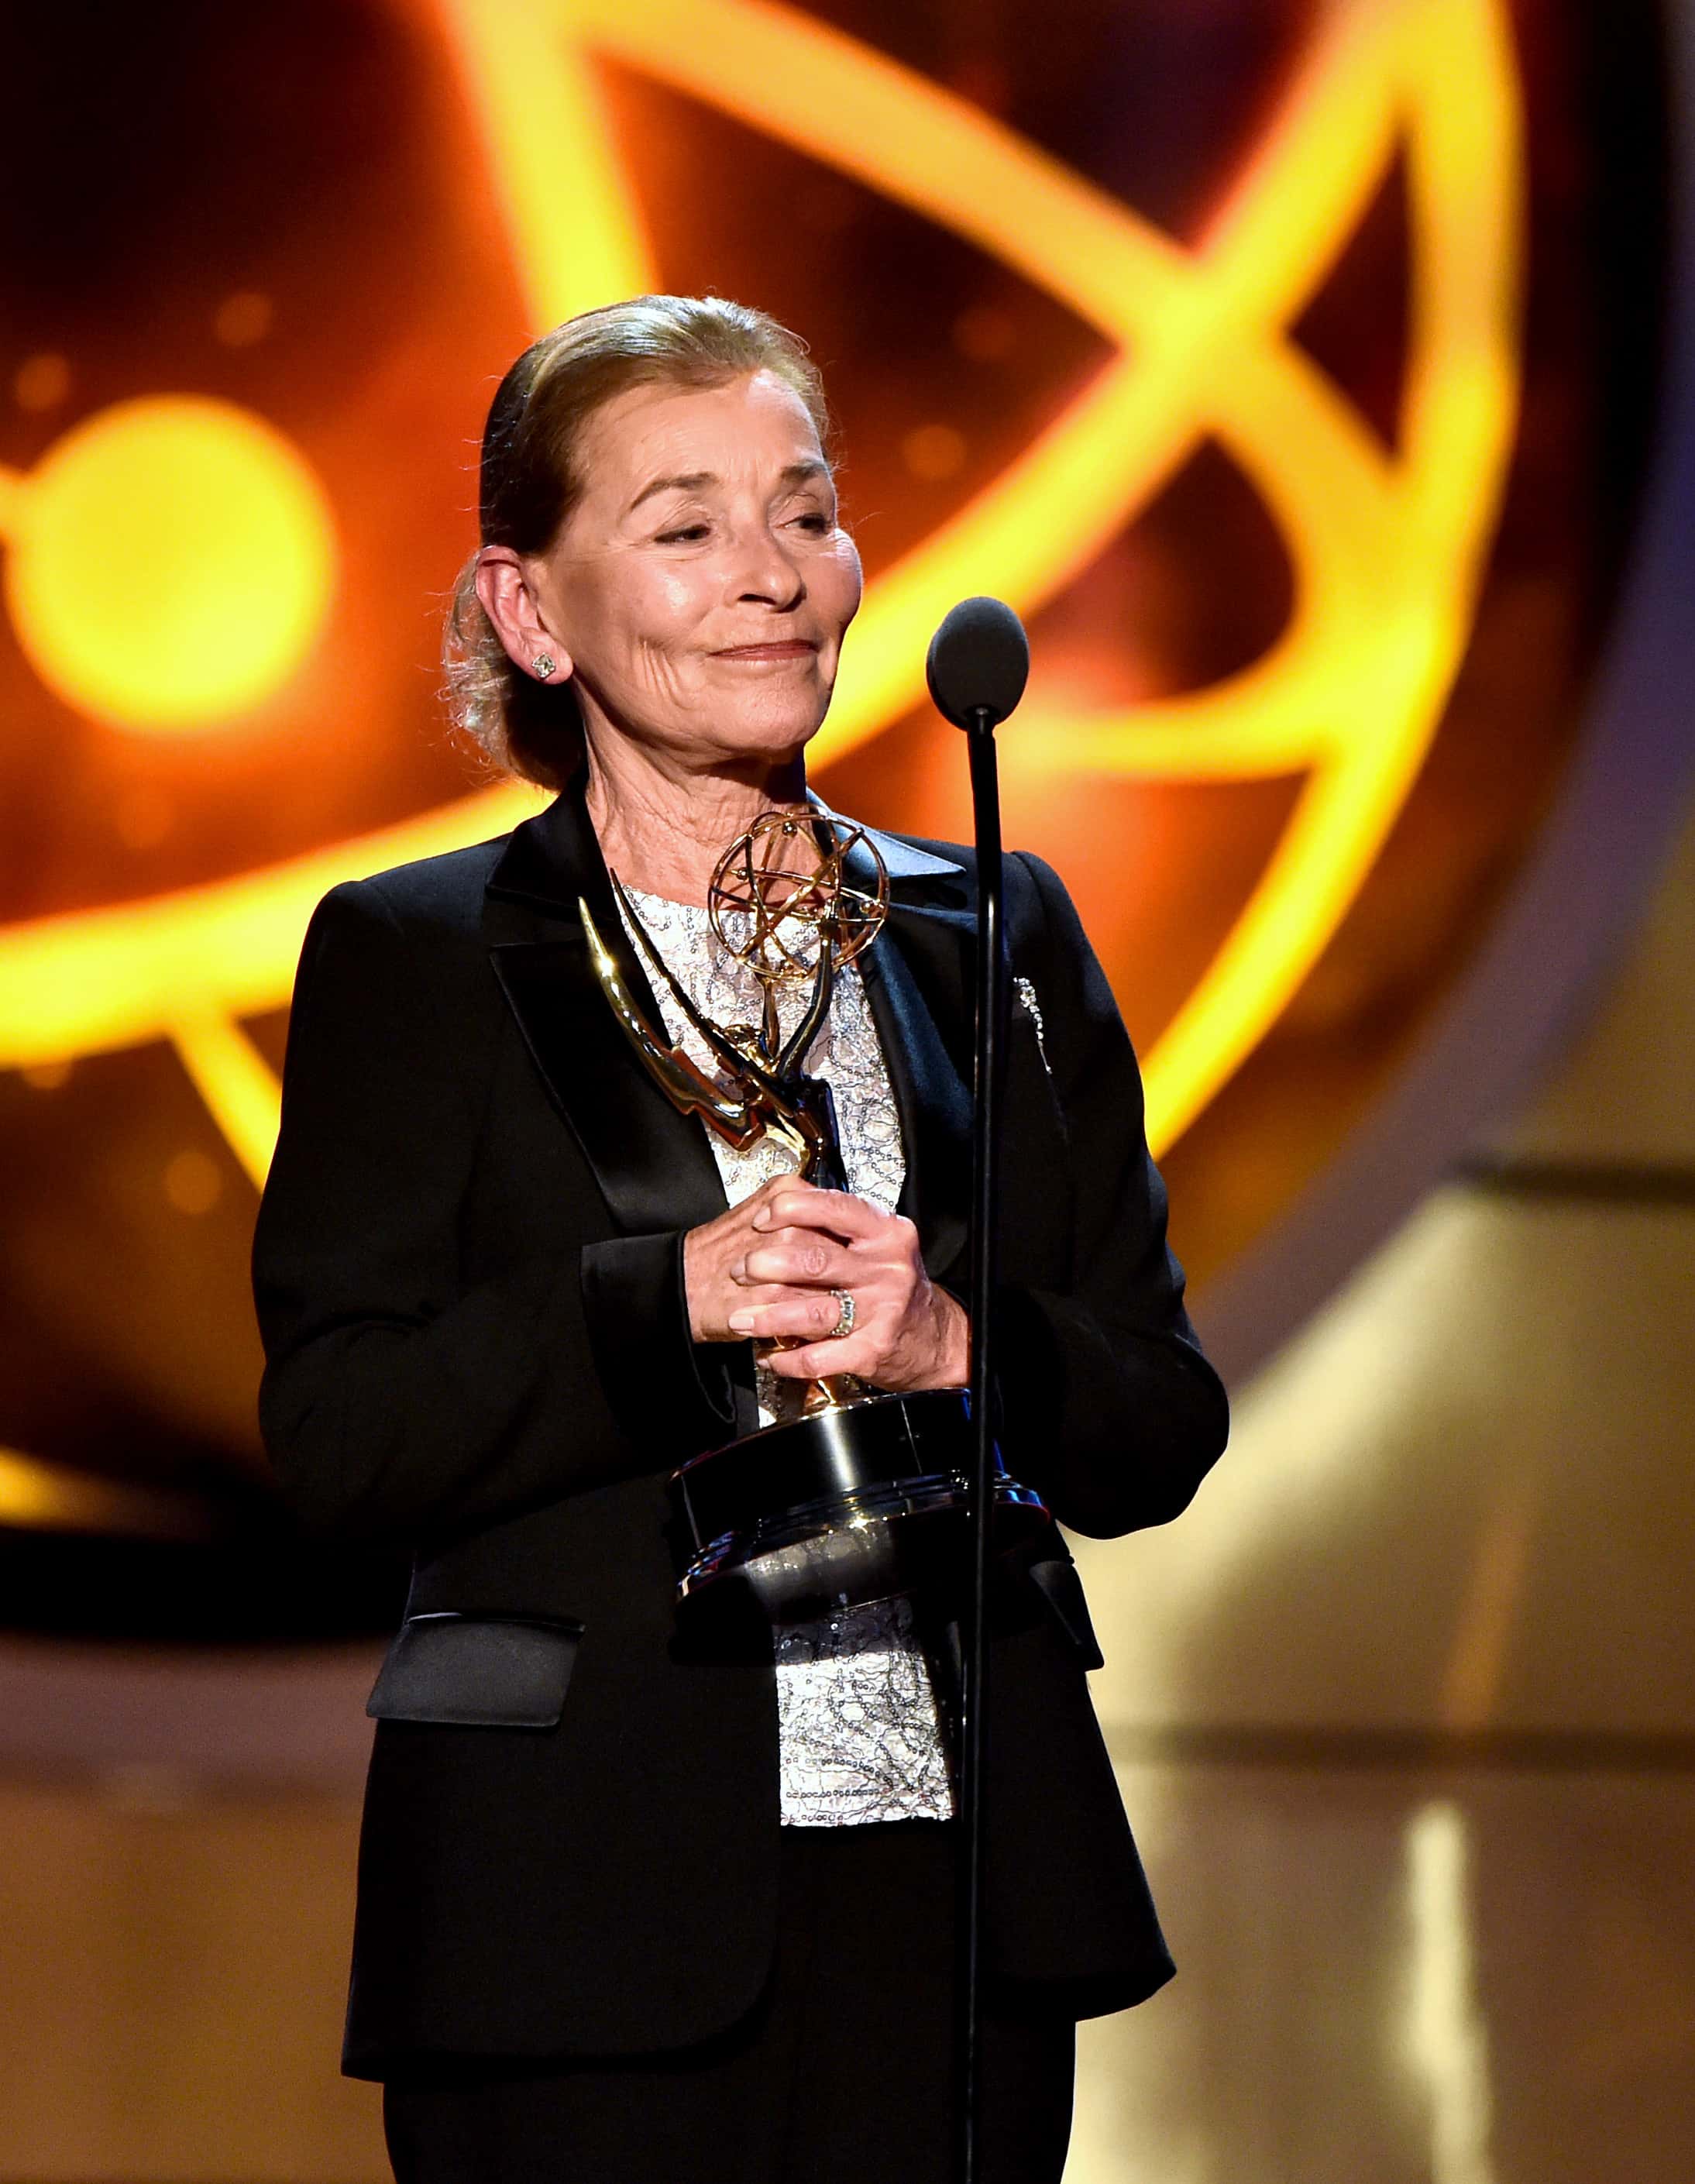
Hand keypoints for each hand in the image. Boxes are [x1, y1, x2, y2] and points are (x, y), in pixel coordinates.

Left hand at [684, 1177, 967, 1392]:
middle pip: (815, 1261)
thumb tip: (777, 1206)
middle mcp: (887, 1269)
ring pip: (813, 1312)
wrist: (933, 1338)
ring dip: (767, 1317)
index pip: (835, 1209)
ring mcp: (882, 1311)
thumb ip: (837, 1227)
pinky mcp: (873, 1350)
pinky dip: (786, 1359)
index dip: (792, 1209)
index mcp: (886, 1233)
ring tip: (740, 1318)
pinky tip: (769, 1355)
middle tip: (738, 1270)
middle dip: (766, 1265)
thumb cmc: (892, 1286)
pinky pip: (819, 1357)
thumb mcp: (877, 1245)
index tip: (761, 1218)